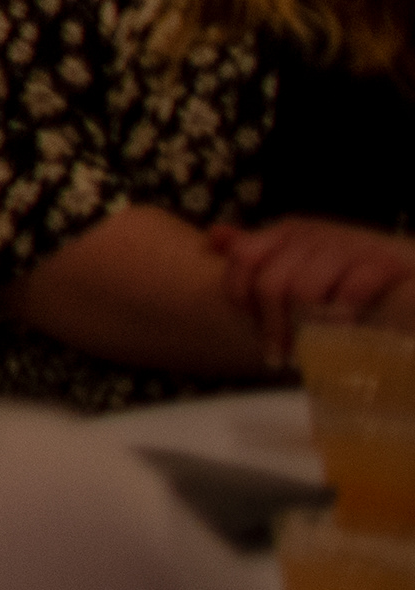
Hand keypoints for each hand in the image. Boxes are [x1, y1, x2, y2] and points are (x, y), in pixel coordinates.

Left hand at [205, 218, 414, 361]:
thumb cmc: (352, 268)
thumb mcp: (302, 255)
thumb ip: (259, 251)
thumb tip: (209, 241)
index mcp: (287, 232)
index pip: (243, 258)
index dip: (240, 295)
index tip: (250, 326)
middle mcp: (312, 235)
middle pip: (271, 285)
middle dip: (272, 327)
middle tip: (279, 357)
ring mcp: (347, 247)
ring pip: (305, 293)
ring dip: (305, 331)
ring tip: (309, 353)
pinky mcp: (381, 264)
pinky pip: (349, 295)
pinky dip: (343, 321)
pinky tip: (344, 337)